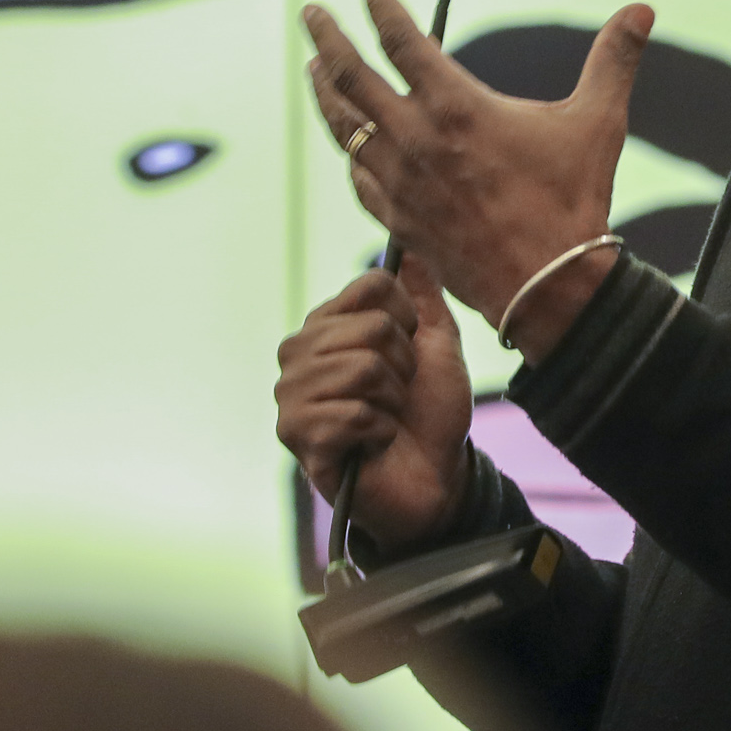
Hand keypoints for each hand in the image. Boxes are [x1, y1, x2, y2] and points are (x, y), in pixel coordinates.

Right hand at [273, 261, 471, 555]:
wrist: (436, 479)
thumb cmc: (431, 413)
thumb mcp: (438, 346)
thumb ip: (423, 297)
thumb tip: (408, 251)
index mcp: (328, 323)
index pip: (372, 285)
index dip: (407, 320)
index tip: (409, 353)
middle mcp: (300, 352)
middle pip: (372, 327)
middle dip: (403, 365)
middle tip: (397, 394)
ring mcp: (292, 393)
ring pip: (364, 369)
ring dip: (392, 400)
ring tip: (384, 417)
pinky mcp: (295, 434)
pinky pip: (354, 413)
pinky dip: (379, 430)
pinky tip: (371, 444)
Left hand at [303, 0, 651, 355]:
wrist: (548, 287)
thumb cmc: (572, 200)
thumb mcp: (598, 121)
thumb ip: (614, 59)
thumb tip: (642, 9)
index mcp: (456, 106)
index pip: (401, 39)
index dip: (381, 4)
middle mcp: (416, 139)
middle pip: (352, 77)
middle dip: (328, 38)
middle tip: (312, 13)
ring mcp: (400, 182)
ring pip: (346, 128)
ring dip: (326, 92)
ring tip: (315, 67)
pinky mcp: (398, 219)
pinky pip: (359, 177)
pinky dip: (351, 152)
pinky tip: (352, 145)